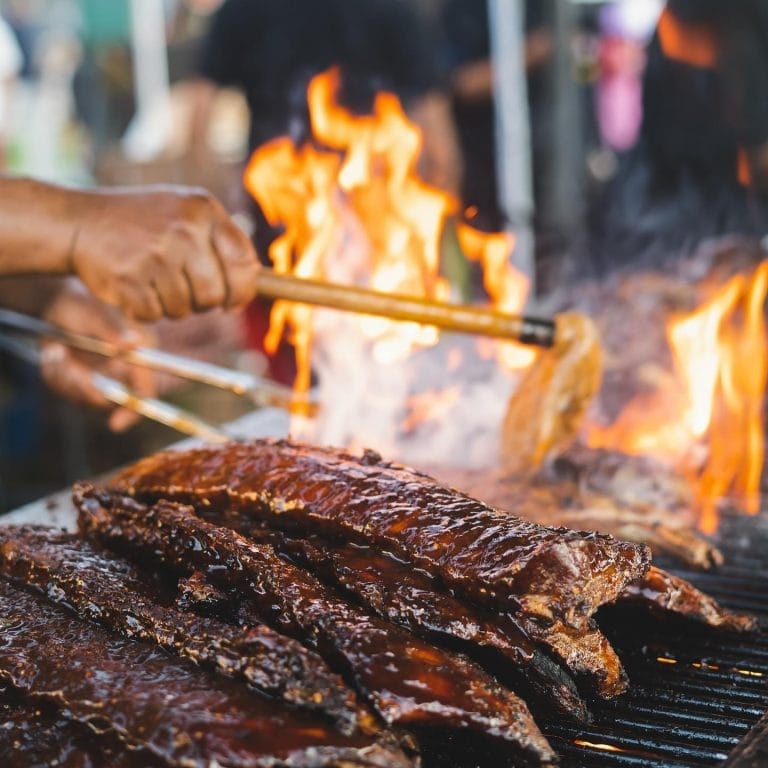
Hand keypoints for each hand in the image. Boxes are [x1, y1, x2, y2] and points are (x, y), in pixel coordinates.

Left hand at [39, 281, 156, 431]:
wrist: (60, 304)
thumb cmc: (85, 304)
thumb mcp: (96, 314)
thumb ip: (114, 330)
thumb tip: (134, 343)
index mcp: (139, 356)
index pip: (145, 392)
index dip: (135, 410)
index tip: (116, 424)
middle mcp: (124, 372)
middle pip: (110, 401)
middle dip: (85, 389)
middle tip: (67, 368)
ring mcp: (102, 378)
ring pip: (82, 397)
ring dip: (65, 377)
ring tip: (57, 349)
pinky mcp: (81, 381)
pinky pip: (64, 390)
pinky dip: (55, 374)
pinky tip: (55, 352)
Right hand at [69, 186, 259, 321]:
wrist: (81, 222)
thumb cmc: (143, 222)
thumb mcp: (187, 212)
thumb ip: (221, 240)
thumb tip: (257, 282)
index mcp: (203, 211)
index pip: (244, 264)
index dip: (243, 291)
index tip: (233, 300)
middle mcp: (183, 230)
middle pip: (215, 296)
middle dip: (203, 302)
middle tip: (184, 289)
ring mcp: (156, 255)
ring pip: (185, 309)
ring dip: (172, 305)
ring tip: (154, 279)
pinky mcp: (130, 279)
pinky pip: (154, 315)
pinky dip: (145, 310)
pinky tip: (135, 286)